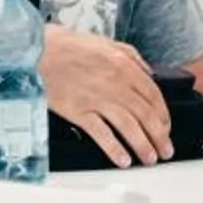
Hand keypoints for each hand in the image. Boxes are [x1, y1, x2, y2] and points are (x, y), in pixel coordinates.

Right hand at [41, 26, 173, 168]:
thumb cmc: (69, 46)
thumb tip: (149, 73)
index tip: (166, 127)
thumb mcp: (107, 43)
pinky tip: (123, 159)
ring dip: (143, 145)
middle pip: (145, 114)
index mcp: (124, 67)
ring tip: (150, 159)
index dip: (163, 114)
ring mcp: (97, 99)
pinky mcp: (78, 112)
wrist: (37, 52)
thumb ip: (132, 57)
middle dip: (159, 135)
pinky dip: (114, 148)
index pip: (153, 95)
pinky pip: (101, 134)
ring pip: (128, 126)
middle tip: (165, 150)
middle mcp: (115, 84)